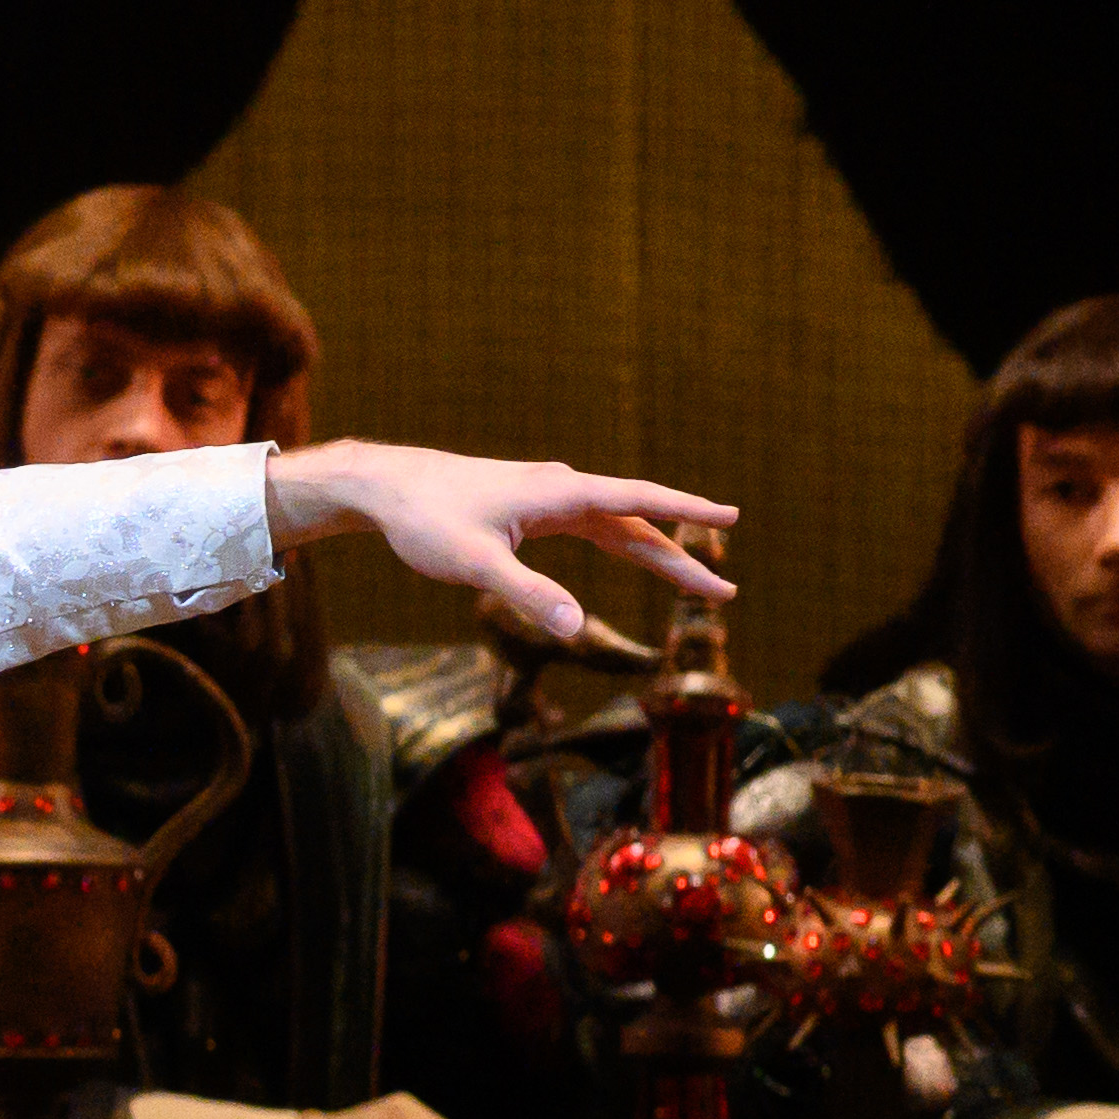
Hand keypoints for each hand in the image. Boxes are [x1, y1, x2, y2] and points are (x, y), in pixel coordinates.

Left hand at [267, 437, 738, 642]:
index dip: (687, 511)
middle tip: (725, 591)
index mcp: (560, 495)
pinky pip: (590, 524)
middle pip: (637, 523)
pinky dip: (619, 540)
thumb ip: (528, 595)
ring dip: (654, 551)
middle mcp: (562, 489)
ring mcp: (547, 497)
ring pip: (615, 525)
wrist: (386, 488)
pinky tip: (633, 550)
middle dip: (681, 558)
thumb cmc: (427, 521)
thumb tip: (577, 629)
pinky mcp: (530, 507)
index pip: (639, 502)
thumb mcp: (476, 564)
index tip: (732, 518)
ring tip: (692, 578)